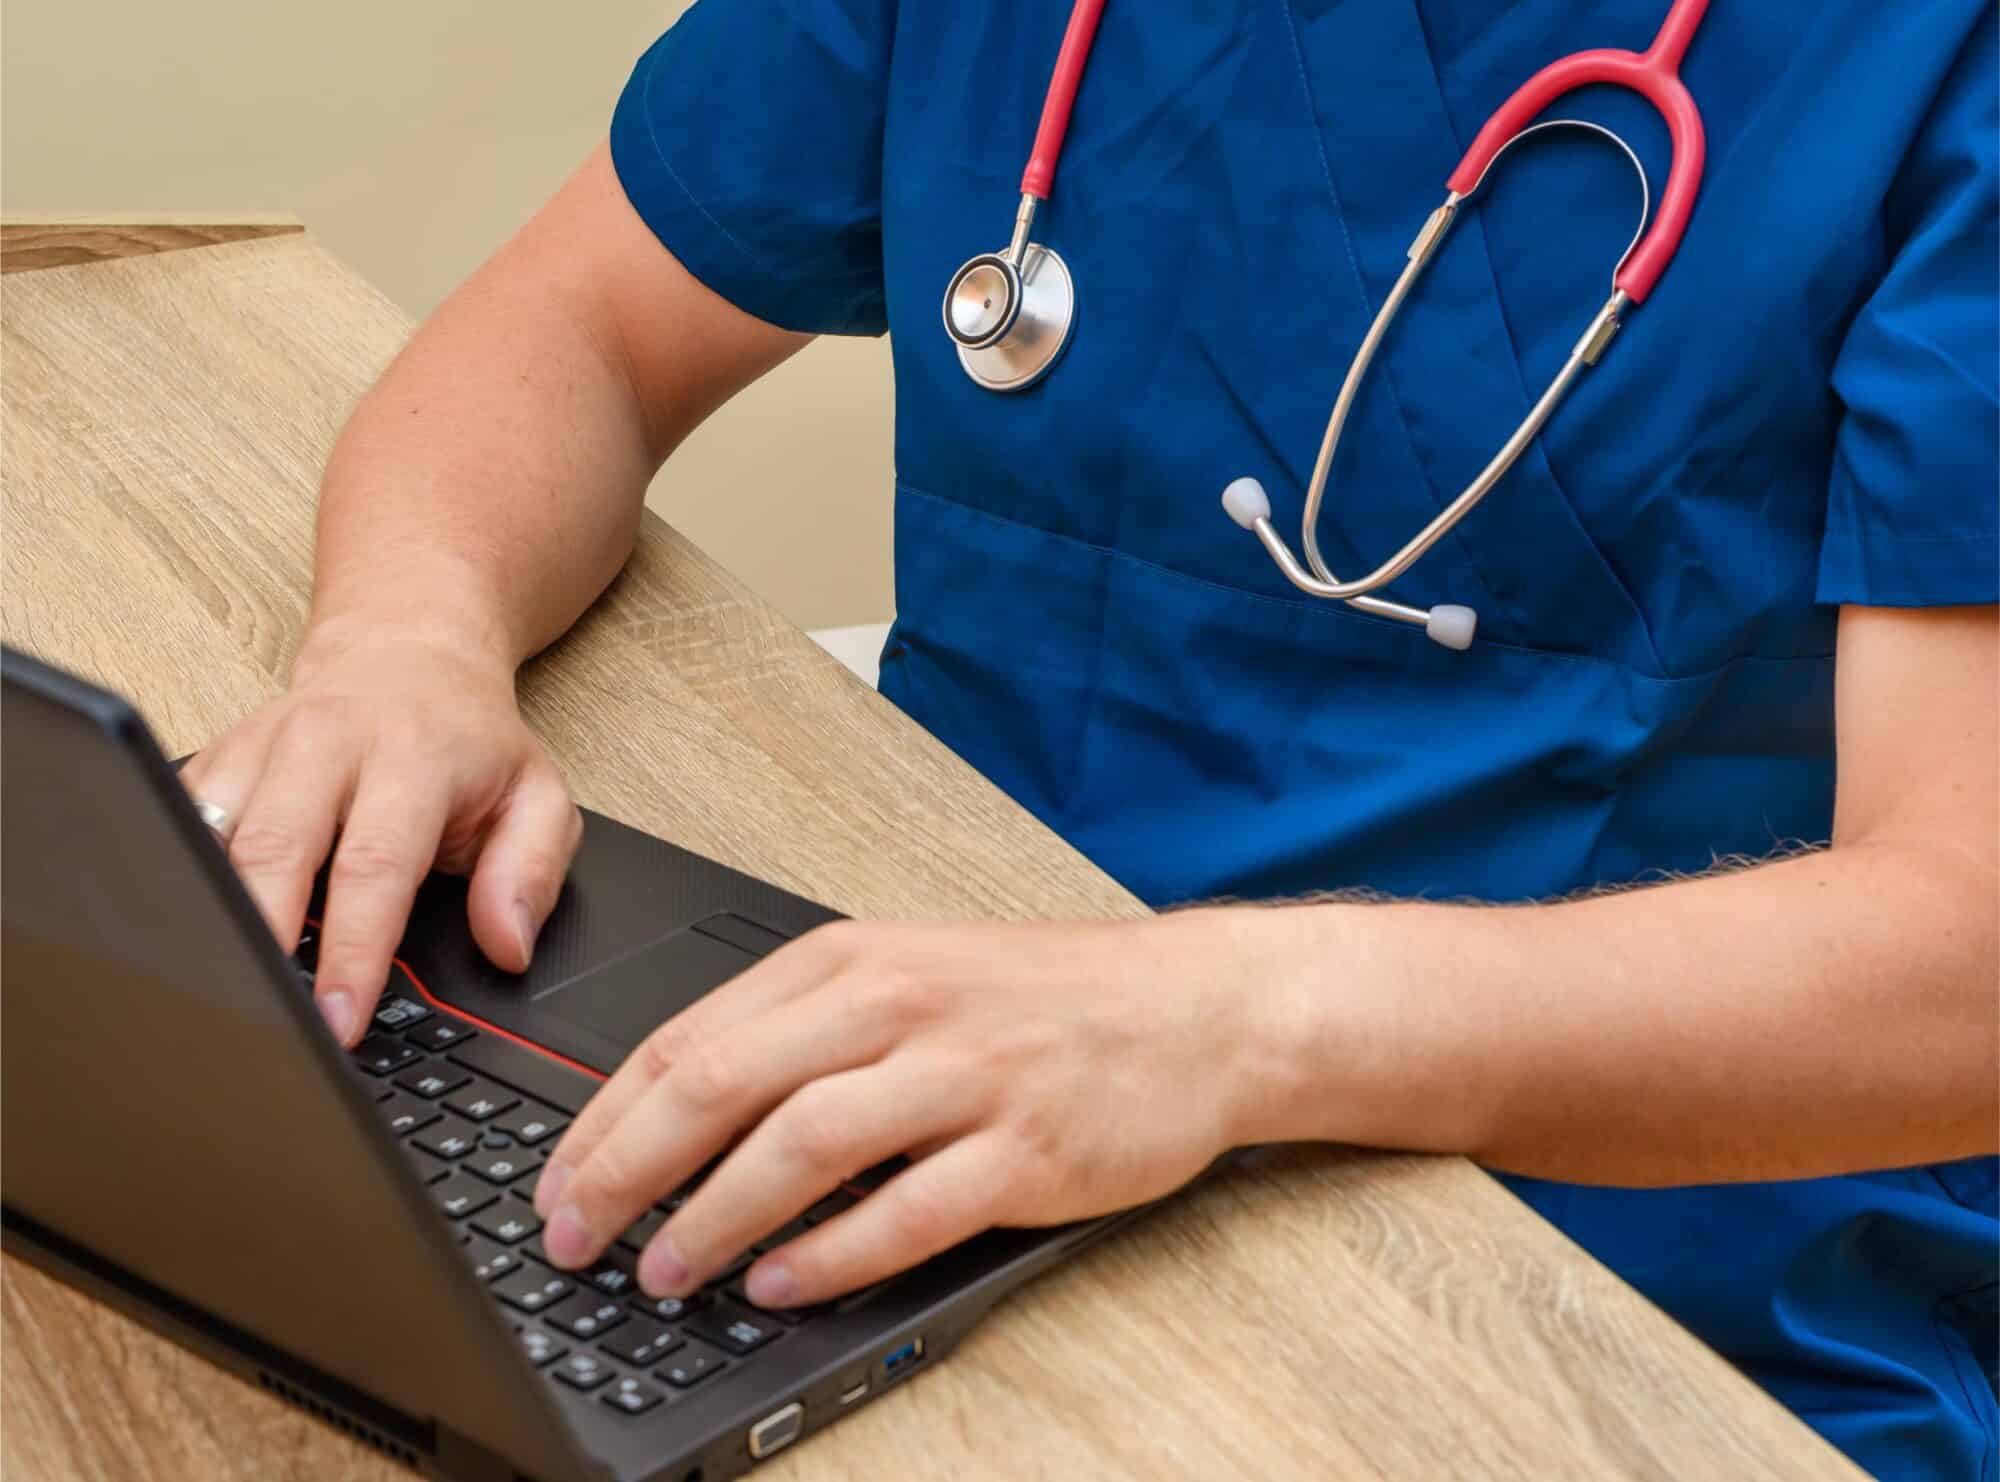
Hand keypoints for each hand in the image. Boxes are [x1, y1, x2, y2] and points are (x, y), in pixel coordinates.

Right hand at [181, 618, 581, 1045]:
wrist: (407, 651)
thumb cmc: (470, 741)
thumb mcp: (537, 796)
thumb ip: (531, 872)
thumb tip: (509, 946)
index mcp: (411, 758)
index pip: (375, 868)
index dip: (353, 952)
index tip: (338, 1020)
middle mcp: (326, 743)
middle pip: (273, 850)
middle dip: (260, 942)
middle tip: (262, 1022)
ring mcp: (261, 746)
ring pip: (210, 836)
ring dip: (208, 914)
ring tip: (217, 986)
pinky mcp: (215, 755)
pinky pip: (180, 820)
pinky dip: (179, 877)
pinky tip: (190, 932)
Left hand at [532, 912, 1285, 1307]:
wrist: (1190, 1007)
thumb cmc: (1039, 998)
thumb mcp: (907, 974)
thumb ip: (799, 1031)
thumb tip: (672, 1114)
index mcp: (851, 961)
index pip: (690, 1037)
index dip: (605, 1120)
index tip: (556, 1182)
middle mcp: (897, 1005)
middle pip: (724, 1085)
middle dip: (627, 1171)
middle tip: (572, 1236)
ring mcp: (964, 1074)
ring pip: (801, 1145)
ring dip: (713, 1217)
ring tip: (663, 1272)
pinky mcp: (1023, 1146)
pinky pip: (906, 1210)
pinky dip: (832, 1255)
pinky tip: (782, 1283)